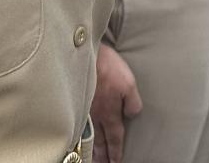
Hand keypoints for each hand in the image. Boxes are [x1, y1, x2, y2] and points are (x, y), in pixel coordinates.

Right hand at [90, 42, 141, 162]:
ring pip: (88, 135)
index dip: (116, 151)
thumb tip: (131, 115)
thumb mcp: (128, 83)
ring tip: (93, 158)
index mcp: (110, 113)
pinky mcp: (76, 101)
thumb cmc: (107, 67)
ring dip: (91, 149)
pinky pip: (78, 124)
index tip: (116, 162)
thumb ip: (132, 102)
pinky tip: (79, 138)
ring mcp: (84, 110)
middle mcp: (96, 116)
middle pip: (100, 141)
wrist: (83, 55)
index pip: (115, 137)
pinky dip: (79, 136)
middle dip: (102, 155)